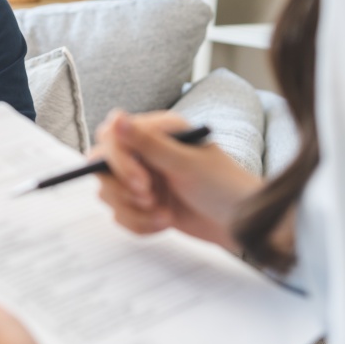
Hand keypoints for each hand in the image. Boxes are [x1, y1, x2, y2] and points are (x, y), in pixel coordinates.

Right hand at [93, 110, 262, 250]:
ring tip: (164, 214)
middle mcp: (145, 152)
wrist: (242, 224)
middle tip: (150, 199)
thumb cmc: (224, 186)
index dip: (119, 160)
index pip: (112, 136)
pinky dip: (139, 225)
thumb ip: (149, 143)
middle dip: (122, 188)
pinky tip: (164, 223)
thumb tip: (117, 119)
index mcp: (157, 132)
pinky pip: (120, 215)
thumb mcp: (187, 163)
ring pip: (108, 193)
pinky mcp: (143, 204)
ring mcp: (143, 178)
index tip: (140, 181)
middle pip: (102, 165)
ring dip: (133, 210)